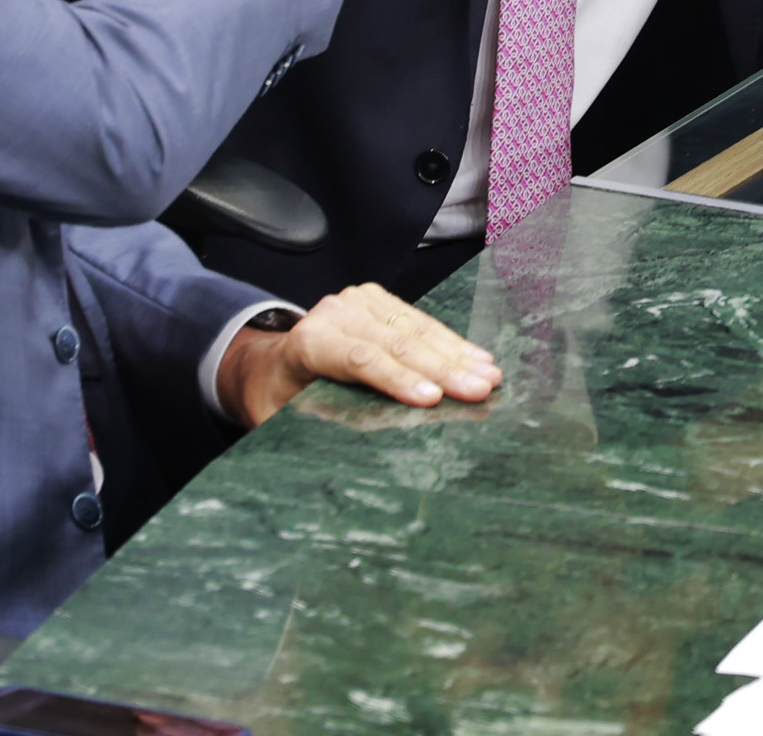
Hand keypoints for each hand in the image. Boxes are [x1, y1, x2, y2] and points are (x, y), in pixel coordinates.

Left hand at [216, 284, 499, 425]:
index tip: (433, 400)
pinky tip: (478, 359)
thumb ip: (312, 431)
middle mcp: (334, 314)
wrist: (272, 364)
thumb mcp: (282, 423)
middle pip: (395, 342)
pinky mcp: (377, 299)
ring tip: (490, 377)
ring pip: (413, 328)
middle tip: (479, 391)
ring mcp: (357, 301)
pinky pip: (420, 321)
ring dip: (455, 354)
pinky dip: (451, 342)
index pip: (360, 359)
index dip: (398, 379)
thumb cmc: (281, 400)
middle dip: (441, 368)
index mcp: (308, 343)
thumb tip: (352, 462)